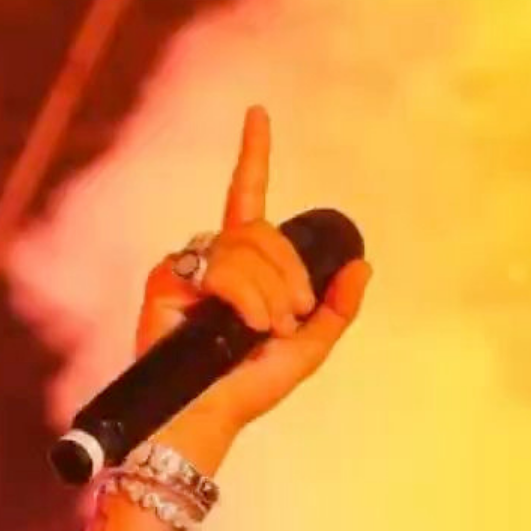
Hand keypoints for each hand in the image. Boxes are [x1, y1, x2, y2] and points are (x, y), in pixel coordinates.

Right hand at [136, 107, 370, 467]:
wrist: (207, 417)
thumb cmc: (248, 389)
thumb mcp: (308, 349)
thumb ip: (336, 309)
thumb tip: (364, 266)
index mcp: (243, 265)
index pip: (248, 195)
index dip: (253, 153)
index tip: (258, 113)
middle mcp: (213, 257)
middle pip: (261, 230)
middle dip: (288, 274)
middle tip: (289, 319)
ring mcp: (189, 265)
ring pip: (244, 247)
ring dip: (268, 292)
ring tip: (264, 330)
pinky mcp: (167, 279)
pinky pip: (220, 265)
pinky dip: (243, 296)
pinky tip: (244, 324)